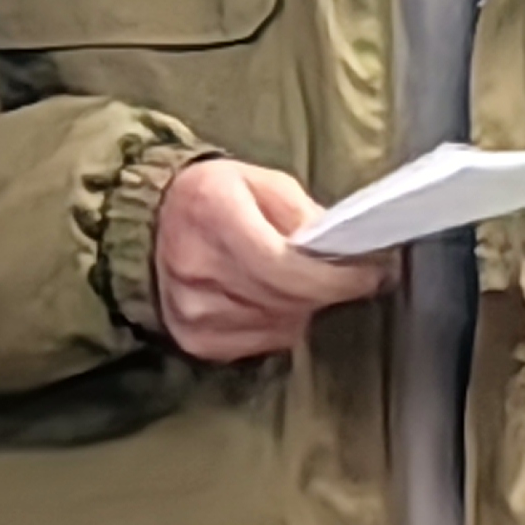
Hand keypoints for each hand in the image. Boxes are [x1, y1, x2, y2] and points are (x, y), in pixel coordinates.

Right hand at [152, 157, 392, 362]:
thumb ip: (302, 213)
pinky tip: (272, 300)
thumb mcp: (261, 181)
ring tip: (302, 282)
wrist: (151, 223)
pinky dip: (279, 324)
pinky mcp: (193, 338)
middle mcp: (194, 265)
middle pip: (285, 299)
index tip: (373, 273)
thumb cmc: (214, 196)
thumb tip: (341, 250)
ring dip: (303, 307)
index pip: (281, 264)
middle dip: (328, 289)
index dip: (334, 277)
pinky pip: (261, 343)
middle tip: (352, 276)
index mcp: (211, 211)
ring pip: (279, 325)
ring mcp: (190, 309)